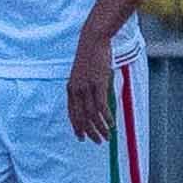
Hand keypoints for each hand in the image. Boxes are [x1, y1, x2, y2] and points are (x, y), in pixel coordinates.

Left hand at [66, 28, 113, 142]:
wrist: (92, 41)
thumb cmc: (90, 57)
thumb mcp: (84, 75)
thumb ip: (86, 88)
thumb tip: (94, 101)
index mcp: (70, 89)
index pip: (71, 113)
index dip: (77, 127)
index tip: (81, 137)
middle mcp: (76, 90)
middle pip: (81, 117)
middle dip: (89, 132)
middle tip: (97, 141)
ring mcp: (86, 87)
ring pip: (92, 115)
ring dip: (100, 128)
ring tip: (107, 137)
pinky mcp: (98, 84)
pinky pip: (101, 106)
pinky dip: (106, 118)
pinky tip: (111, 125)